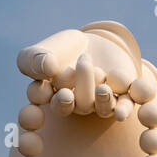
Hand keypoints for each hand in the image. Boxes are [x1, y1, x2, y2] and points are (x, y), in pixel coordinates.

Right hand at [16, 21, 146, 119]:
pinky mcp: (120, 96)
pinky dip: (122, 110)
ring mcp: (97, 102)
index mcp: (47, 94)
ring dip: (99, 100)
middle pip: (68, 104)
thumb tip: (47, 67)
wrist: (93, 41)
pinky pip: (122, 106)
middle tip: (66, 92)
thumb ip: (34, 60)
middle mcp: (73, 104)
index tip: (41, 89)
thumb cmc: (60, 49)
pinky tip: (121, 115)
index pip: (38, 101)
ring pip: (96, 106)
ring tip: (101, 89)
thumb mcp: (41, 51)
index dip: (39, 97)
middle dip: (66, 100)